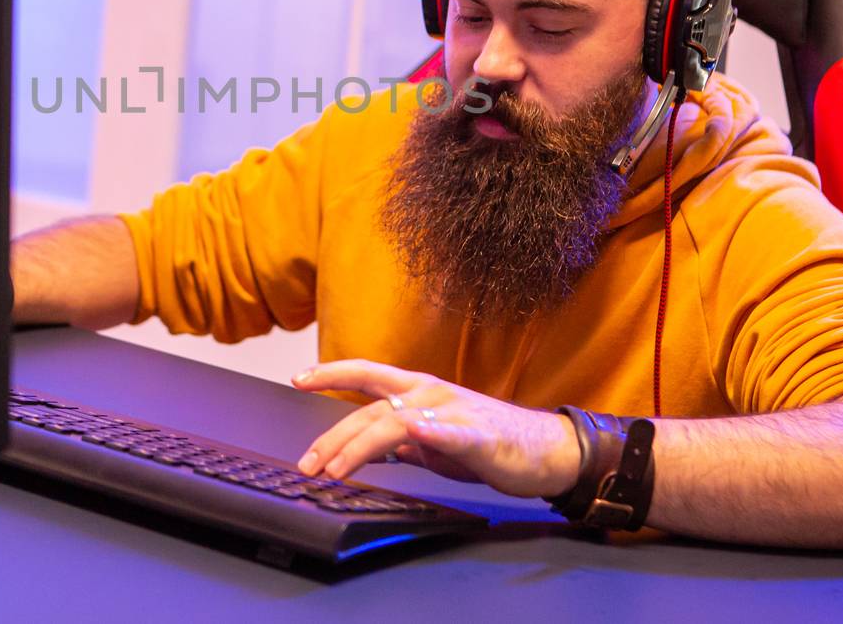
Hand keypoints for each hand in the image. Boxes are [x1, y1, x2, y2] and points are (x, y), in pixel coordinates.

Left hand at [291, 359, 580, 499]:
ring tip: (335, 468)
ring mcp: (450, 410)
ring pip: (393, 421)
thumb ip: (403, 442)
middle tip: (307, 463)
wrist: (543, 450)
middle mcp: (428, 393)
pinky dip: (425, 432)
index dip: (331, 373)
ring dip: (359, 445)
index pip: (366, 374)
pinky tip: (411, 433)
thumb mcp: (434, 442)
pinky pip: (445, 432)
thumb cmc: (489, 443)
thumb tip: (371, 451)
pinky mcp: (474, 433)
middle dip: (332, 436)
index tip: (299, 378)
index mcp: (418, 391)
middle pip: (369, 408)